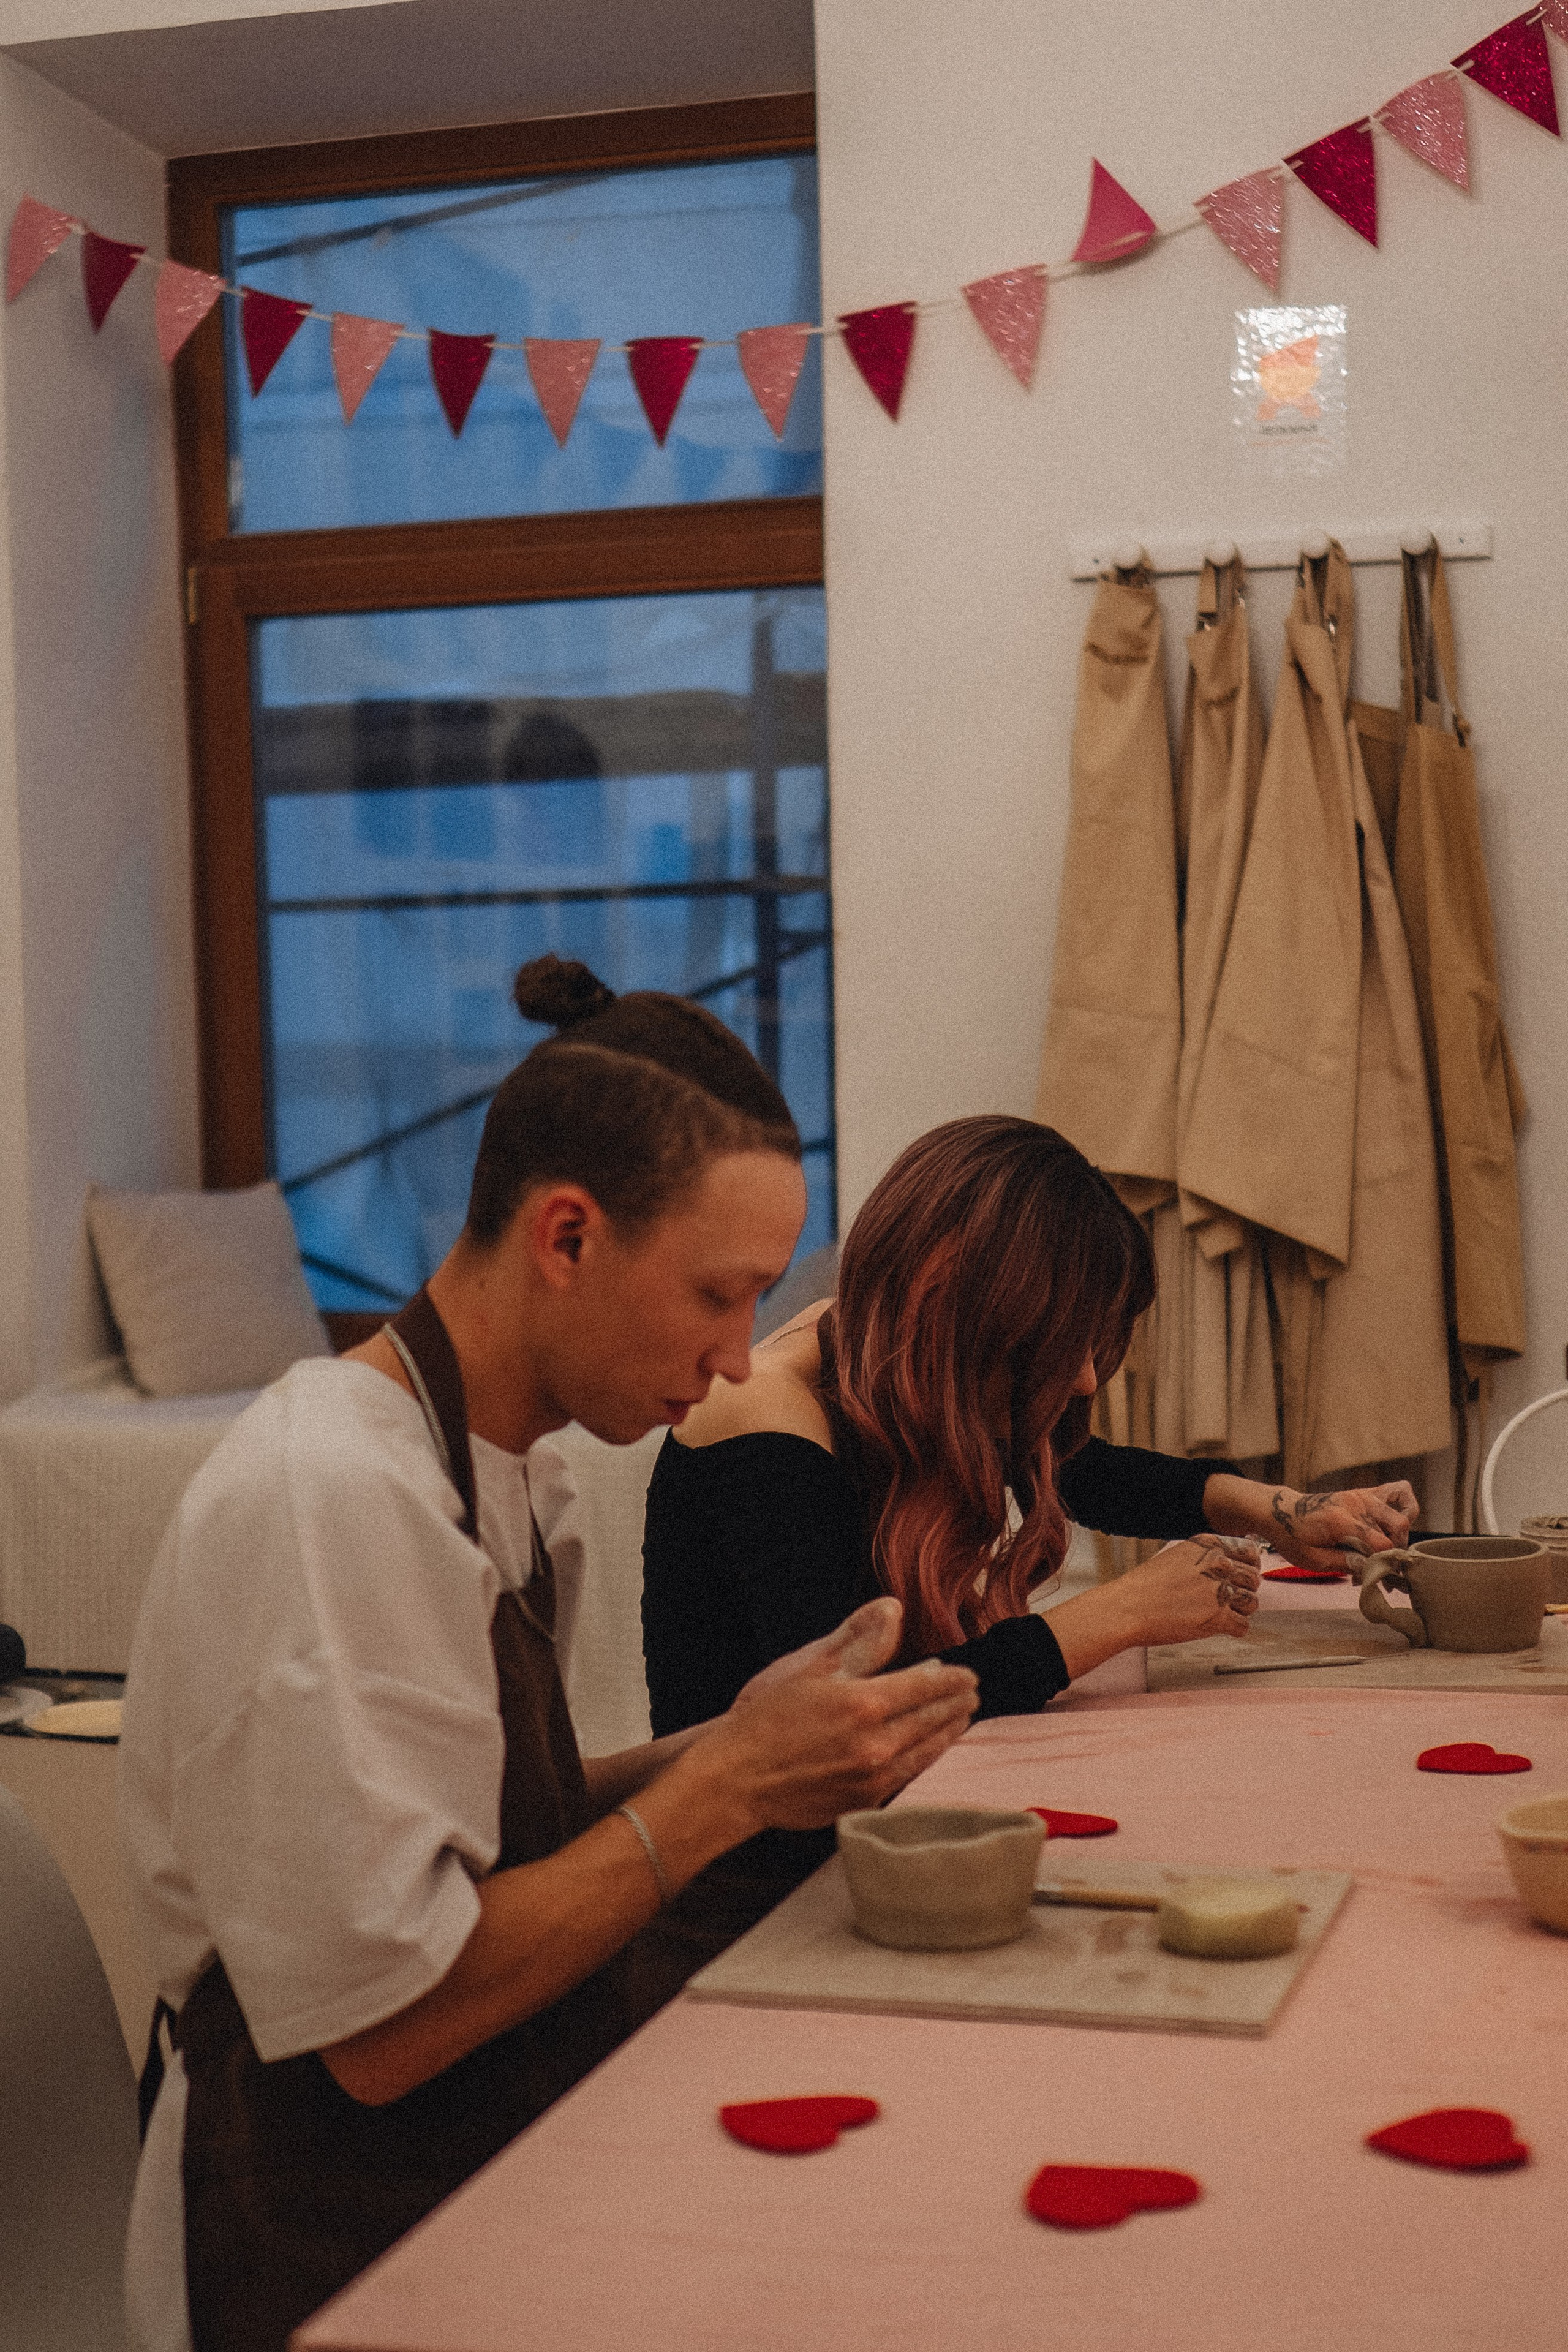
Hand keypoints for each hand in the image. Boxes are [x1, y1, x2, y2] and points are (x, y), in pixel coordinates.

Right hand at [701, 1597, 979, 1834]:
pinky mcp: (864, 1801)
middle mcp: (877, 1742)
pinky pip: (908, 1776)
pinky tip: (930, 1749)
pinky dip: (925, 1758)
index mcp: (865, 1702)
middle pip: (933, 1718)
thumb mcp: (811, 1667)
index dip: (952, 1678)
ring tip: (962, 1718)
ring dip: (949, 1731)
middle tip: (972, 1693)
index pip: (927, 1685)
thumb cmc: (767, 1717)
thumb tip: (894, 1610)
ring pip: (927, 1750)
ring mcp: (873, 1777)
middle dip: (957, 1703)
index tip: (967, 1674)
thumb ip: (859, 1640)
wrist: (738, 1778)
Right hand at [1117, 1533, 1261, 1645]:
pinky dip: (1233, 1630)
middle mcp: (1217, 1565)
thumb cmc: (1146, 1586)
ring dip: (1240, 1611)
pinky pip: (1243, 1627)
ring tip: (1221, 1614)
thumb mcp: (1177, 1557)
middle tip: (1230, 1599)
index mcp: (1207, 1546)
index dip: (1249, 1566)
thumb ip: (1205, 1560)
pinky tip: (1217, 1627)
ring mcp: (1219, 1591)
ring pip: (1252, 1603)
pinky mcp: (1218, 1618)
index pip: (1249, 1552)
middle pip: (1253, 1578)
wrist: (1127, 1608)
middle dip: (1245, 1590)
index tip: (1243, 1576)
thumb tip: (1229, 1568)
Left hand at [1266, 1482, 1417, 1572]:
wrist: (1281, 1511)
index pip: (1380, 1543)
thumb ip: (1344, 1563)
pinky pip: (1400, 1491)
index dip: (1385, 1563)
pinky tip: (1397, 1526)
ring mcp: (1362, 1496)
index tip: (1379, 1576)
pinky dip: (1407, 1507)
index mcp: (1339, 1520)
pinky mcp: (1366, 1493)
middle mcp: (1355, 1504)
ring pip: (1403, 1513)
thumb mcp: (1312, 1559)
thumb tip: (1372, 1568)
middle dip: (1396, 1551)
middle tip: (1383, 1567)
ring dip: (1401, 1536)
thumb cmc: (1294, 1537)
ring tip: (1387, 1549)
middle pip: (1398, 1527)